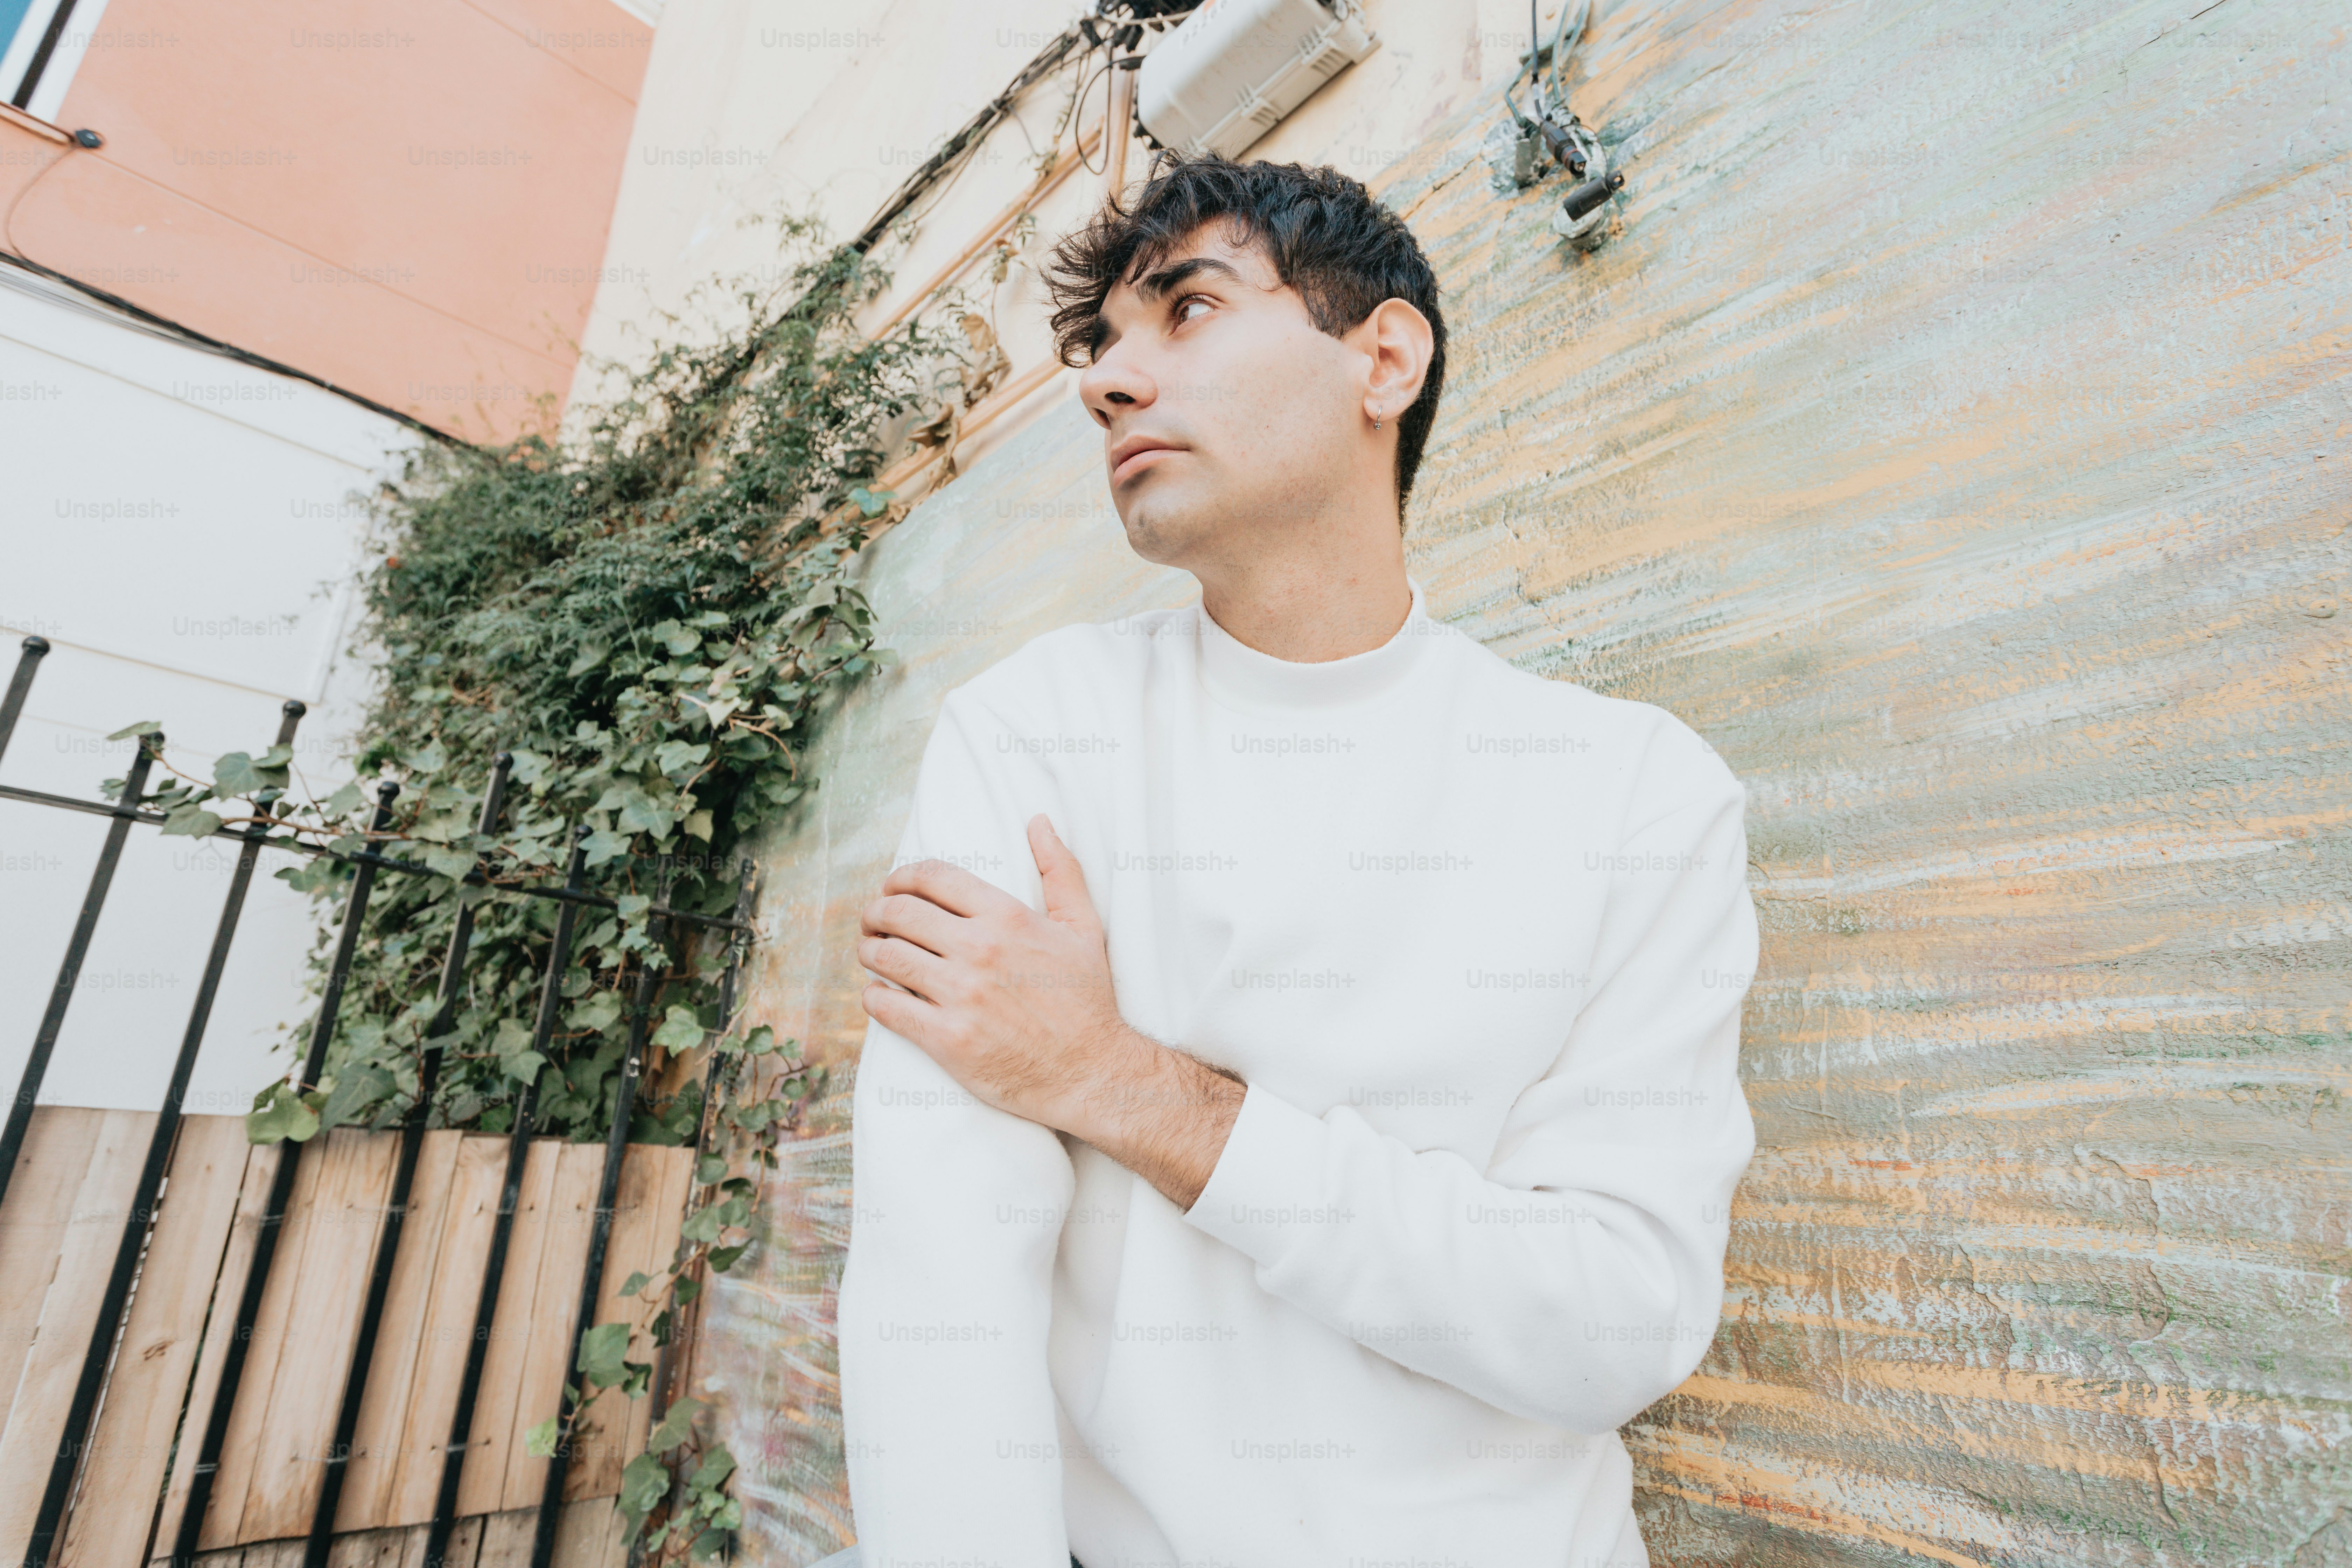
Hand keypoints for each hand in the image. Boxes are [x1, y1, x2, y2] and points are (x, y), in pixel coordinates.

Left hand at [858, 814, 1148, 1137]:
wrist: (1091, 1071)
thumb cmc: (1087, 999)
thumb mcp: (1083, 926)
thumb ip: (1060, 870)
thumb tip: (1039, 821)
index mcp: (1007, 917)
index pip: (933, 878)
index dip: (901, 877)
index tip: (893, 887)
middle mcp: (979, 951)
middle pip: (899, 913)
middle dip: (876, 912)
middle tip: (873, 920)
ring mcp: (960, 996)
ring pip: (886, 957)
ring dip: (869, 950)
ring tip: (872, 952)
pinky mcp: (947, 1039)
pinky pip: (887, 1007)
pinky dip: (873, 996)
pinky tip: (878, 994)